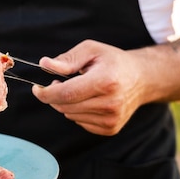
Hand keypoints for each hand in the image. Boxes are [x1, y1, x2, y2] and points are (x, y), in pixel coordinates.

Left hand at [32, 40, 146, 135]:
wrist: (142, 78)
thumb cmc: (113, 61)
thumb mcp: (91, 50)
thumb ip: (67, 59)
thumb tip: (45, 65)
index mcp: (105, 81)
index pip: (66, 94)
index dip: (46, 93)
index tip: (37, 88)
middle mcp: (110, 103)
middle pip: (65, 106)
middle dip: (55, 96)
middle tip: (60, 83)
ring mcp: (111, 119)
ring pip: (70, 115)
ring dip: (67, 103)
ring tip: (80, 89)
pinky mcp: (110, 128)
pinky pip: (80, 122)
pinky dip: (77, 111)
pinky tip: (89, 100)